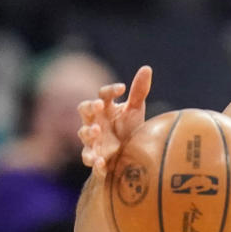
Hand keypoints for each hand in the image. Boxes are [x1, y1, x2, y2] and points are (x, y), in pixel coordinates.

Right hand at [77, 65, 151, 179]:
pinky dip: (94, 161)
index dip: (111, 90)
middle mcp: (95, 122)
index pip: (104, 94)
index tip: (123, 88)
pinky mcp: (95, 157)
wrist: (125, 158)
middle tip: (98, 105)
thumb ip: (138, 91)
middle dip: (89, 107)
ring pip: (84, 134)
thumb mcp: (135, 110)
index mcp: (105, 108)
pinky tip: (100, 163)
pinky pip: (90, 159)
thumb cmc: (128, 129)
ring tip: (96, 131)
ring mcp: (93, 140)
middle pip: (85, 110)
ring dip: (88, 132)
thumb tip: (146, 68)